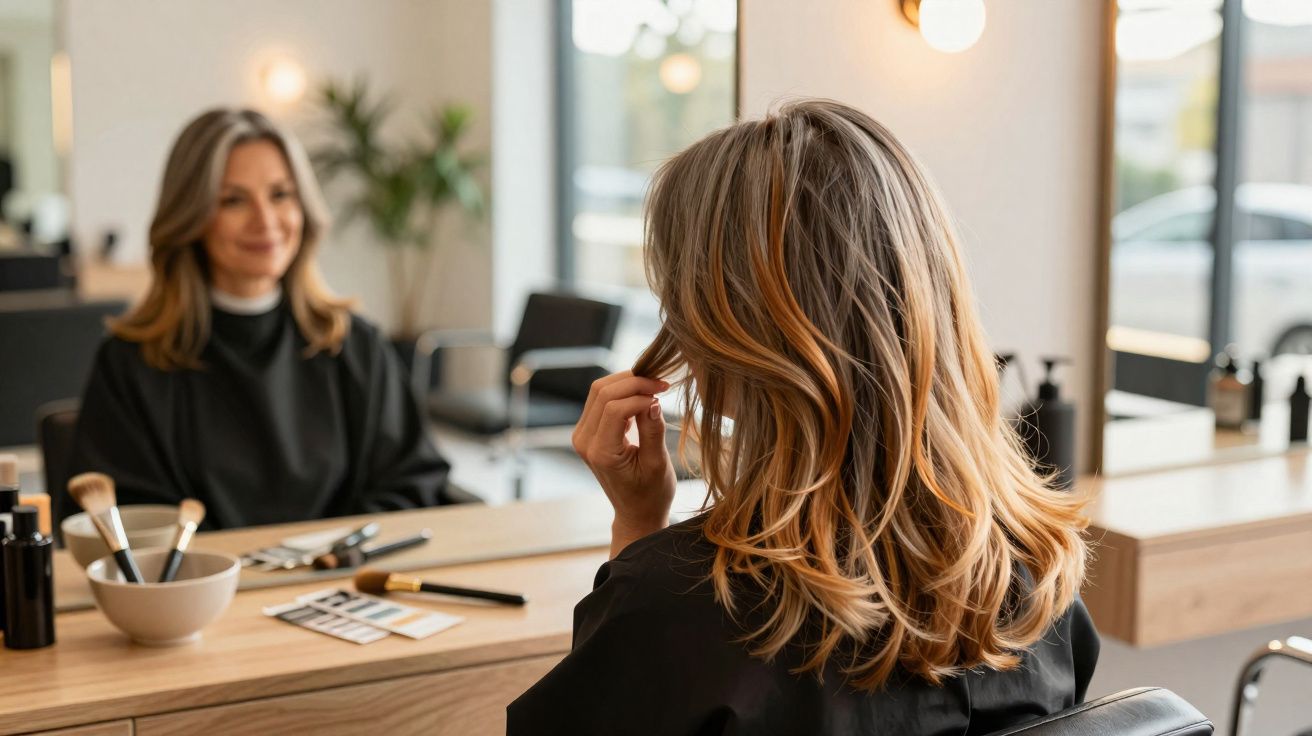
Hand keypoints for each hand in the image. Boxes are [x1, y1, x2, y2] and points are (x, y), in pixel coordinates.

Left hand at [572, 370, 676, 556]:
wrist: (636, 513)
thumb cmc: (651, 494)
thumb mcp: (657, 464)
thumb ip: (652, 430)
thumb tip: (652, 400)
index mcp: (601, 453)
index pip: (614, 408)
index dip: (640, 395)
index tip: (663, 394)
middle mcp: (585, 442)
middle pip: (602, 392)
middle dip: (633, 381)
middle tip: (661, 383)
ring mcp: (583, 436)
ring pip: (599, 391)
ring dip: (627, 383)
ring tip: (654, 387)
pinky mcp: (589, 431)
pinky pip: (601, 400)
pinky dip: (622, 392)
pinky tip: (643, 397)